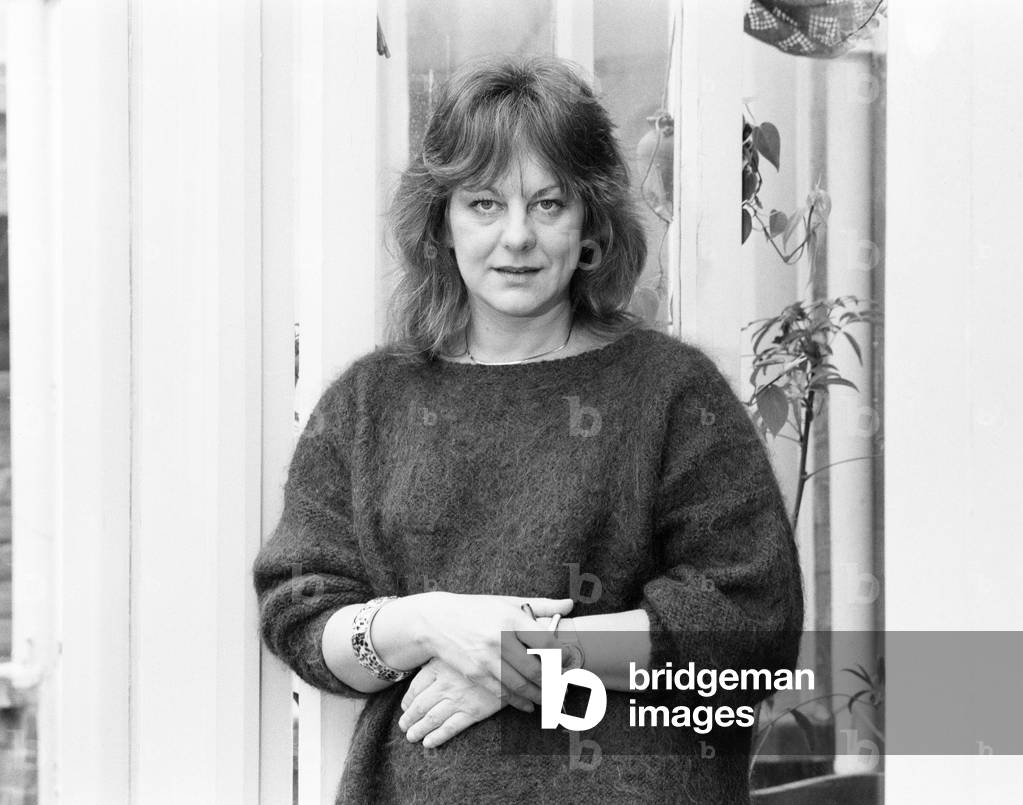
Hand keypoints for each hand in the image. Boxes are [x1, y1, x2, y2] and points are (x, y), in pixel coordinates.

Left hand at [398, 657, 518, 747]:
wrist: (512, 657)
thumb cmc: (484, 648)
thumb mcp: (458, 647)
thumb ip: (443, 656)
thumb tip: (426, 669)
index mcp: (439, 666)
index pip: (416, 687)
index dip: (408, 700)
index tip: (405, 706)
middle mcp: (446, 683)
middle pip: (420, 704)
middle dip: (409, 717)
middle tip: (403, 726)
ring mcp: (459, 698)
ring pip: (431, 718)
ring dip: (418, 729)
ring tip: (411, 736)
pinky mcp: (474, 711)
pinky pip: (450, 727)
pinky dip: (437, 737)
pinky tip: (428, 743)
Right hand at [415, 593, 572, 708]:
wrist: (438, 620)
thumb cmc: (477, 609)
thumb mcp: (508, 602)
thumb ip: (542, 606)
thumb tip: (570, 605)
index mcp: (512, 619)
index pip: (546, 643)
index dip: (562, 657)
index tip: (570, 662)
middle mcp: (500, 640)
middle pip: (537, 669)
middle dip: (554, 683)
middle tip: (565, 687)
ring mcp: (487, 659)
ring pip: (521, 686)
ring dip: (540, 696)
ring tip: (552, 700)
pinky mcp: (476, 674)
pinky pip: (503, 693)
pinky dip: (519, 702)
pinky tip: (529, 705)